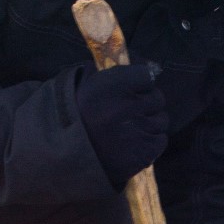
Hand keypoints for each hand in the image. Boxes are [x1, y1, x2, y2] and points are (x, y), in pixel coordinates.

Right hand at [76, 61, 168, 190]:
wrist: (61, 157)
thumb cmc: (73, 117)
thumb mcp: (84, 83)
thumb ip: (112, 72)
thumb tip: (144, 66)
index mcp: (112, 85)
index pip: (147, 75)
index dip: (140, 83)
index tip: (133, 89)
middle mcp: (127, 107)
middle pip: (157, 98)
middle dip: (146, 103)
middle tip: (130, 112)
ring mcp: (137, 131)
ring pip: (161, 120)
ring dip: (149, 123)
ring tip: (130, 129)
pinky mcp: (143, 154)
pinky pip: (161, 141)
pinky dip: (151, 141)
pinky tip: (134, 143)